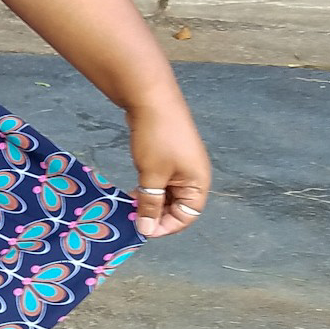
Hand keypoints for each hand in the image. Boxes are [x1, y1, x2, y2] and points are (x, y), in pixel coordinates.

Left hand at [126, 96, 211, 237]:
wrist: (151, 99)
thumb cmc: (157, 138)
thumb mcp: (152, 175)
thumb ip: (150, 204)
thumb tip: (147, 229)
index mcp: (198, 183)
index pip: (187, 217)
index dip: (165, 227)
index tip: (142, 230)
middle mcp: (194, 176)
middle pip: (178, 207)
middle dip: (156, 215)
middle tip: (133, 219)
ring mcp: (181, 165)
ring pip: (167, 195)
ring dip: (150, 202)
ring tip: (130, 206)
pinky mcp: (168, 157)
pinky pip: (161, 181)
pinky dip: (148, 188)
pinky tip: (132, 191)